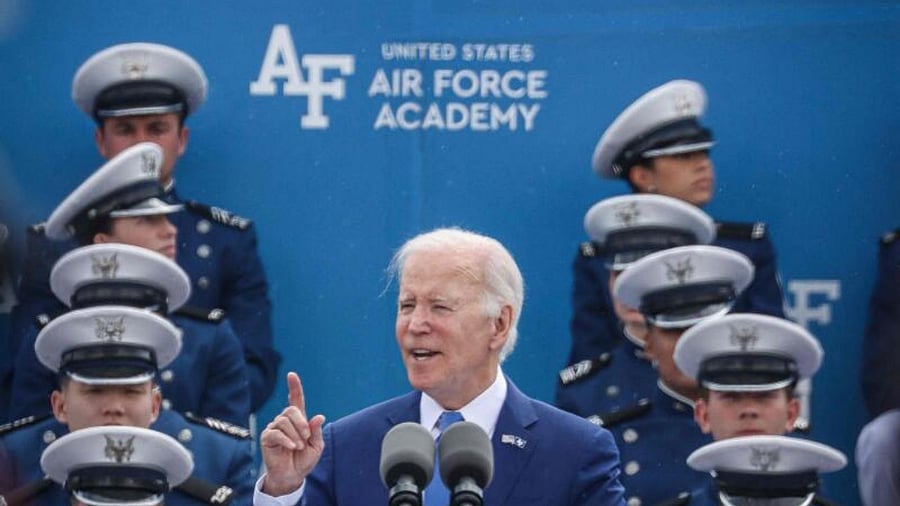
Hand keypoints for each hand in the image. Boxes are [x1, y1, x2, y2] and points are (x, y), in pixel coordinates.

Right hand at [260, 372, 325, 495]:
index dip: (294, 387)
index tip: (291, 375)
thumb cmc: (303, 460)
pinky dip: (286, 440)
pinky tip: (291, 447)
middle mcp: (285, 421)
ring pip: (284, 421)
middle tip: (306, 437)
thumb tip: (319, 416)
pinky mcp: (267, 438)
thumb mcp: (316, 446)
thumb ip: (316, 431)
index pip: (295, 400)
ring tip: (299, 447)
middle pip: (291, 410)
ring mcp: (274, 428)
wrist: (292, 477)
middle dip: (301, 423)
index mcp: (298, 420)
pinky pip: (276, 433)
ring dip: (295, 435)